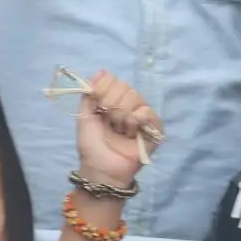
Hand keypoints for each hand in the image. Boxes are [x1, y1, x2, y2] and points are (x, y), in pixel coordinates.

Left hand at [73, 70, 161, 187]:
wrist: (101, 168)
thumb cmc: (92, 145)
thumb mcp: (84, 116)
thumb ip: (89, 94)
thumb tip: (101, 72)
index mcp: (113, 100)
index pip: (112, 79)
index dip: (102, 90)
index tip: (96, 106)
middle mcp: (130, 105)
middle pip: (124, 87)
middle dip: (110, 105)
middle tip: (108, 122)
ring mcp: (144, 116)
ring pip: (135, 97)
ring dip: (120, 115)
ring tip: (118, 130)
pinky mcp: (155, 128)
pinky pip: (147, 111)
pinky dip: (135, 120)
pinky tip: (130, 133)